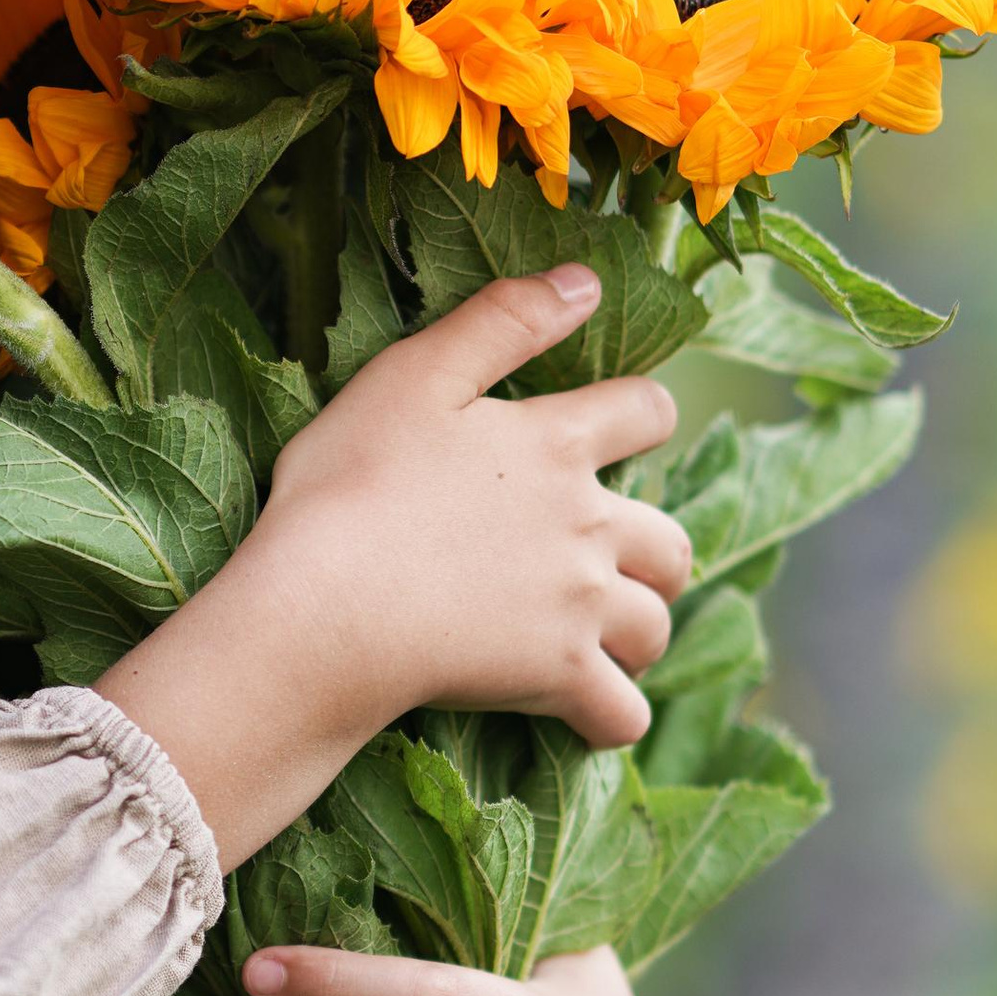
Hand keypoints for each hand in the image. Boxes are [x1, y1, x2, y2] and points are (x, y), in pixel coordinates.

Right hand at [97, 265, 691, 869]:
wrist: (323, 607)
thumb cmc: (348, 484)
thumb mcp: (413, 375)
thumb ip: (504, 322)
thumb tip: (586, 281)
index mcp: (557, 443)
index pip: (647, 411)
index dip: (642, 415)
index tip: (621, 428)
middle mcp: (589, 524)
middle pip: (672, 540)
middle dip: (654, 550)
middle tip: (605, 560)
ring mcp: (580, 606)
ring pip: (657, 624)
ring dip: (638, 629)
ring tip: (595, 635)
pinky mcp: (557, 677)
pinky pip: (623, 713)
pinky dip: (613, 715)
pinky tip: (583, 710)